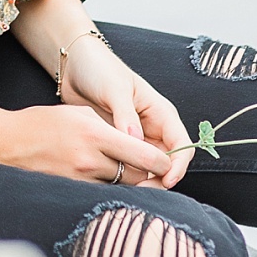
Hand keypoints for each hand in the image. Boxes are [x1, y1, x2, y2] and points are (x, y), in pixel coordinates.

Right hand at [0, 102, 178, 185]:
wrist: (5, 143)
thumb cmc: (40, 123)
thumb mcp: (77, 114)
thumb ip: (109, 128)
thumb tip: (135, 142)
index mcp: (95, 134)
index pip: (146, 155)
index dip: (164, 162)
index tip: (168, 161)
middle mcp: (91, 160)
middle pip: (139, 175)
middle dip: (148, 172)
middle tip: (150, 168)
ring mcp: (82, 179)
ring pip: (123, 186)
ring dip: (128, 180)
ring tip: (123, 170)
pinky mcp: (73, 190)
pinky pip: (103, 192)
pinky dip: (109, 187)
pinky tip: (103, 179)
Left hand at [58, 36, 193, 188]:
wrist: (75, 65)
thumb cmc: (100, 69)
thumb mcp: (115, 89)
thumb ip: (125, 115)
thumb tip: (136, 140)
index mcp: (161, 113)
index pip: (181, 145)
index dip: (178, 165)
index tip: (166, 180)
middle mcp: (152, 128)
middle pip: (166, 161)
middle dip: (159, 177)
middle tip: (143, 191)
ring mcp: (135, 137)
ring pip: (147, 166)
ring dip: (141, 178)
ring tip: (127, 189)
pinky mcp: (117, 142)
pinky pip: (126, 162)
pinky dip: (124, 172)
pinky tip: (113, 179)